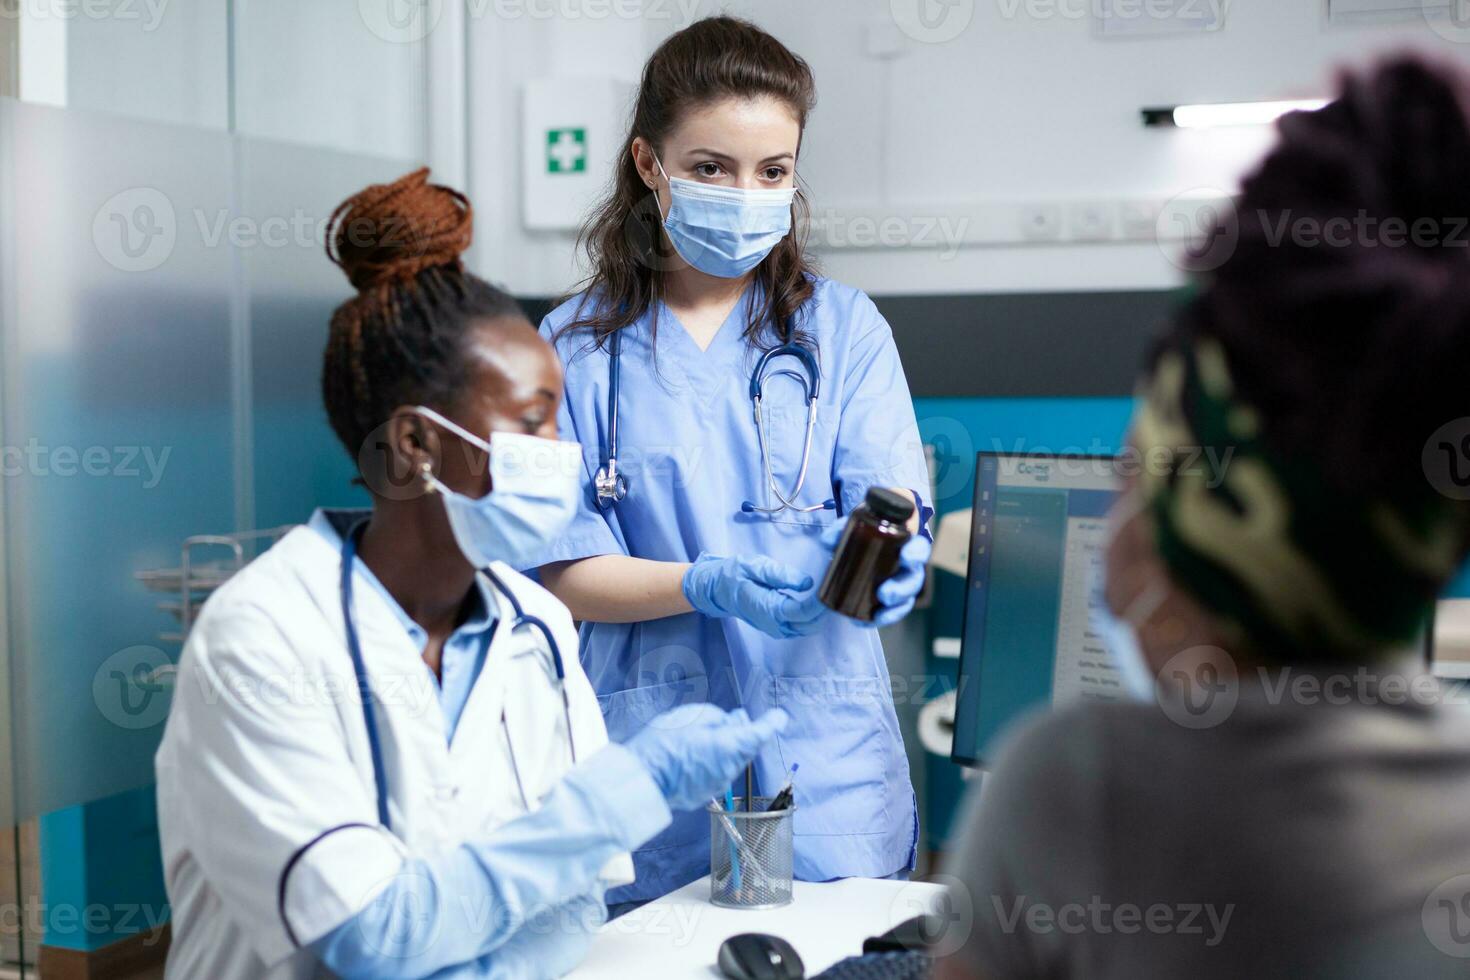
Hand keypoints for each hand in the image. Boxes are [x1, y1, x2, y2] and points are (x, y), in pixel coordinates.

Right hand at [626, 704, 788, 810]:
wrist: (642, 781)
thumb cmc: (663, 745)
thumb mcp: (689, 717)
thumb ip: (717, 717)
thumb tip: (729, 722)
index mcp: (730, 747)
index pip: (760, 734)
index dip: (771, 723)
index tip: (779, 716)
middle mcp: (729, 769)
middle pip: (746, 747)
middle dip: (744, 732)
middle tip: (733, 718)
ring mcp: (718, 784)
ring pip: (732, 761)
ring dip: (727, 747)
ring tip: (706, 735)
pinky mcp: (706, 793)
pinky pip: (719, 772)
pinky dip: (715, 761)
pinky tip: (697, 754)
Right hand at [682, 553, 826, 638]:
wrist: (718, 589)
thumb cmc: (734, 574)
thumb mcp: (754, 566)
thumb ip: (781, 575)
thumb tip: (807, 582)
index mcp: (768, 609)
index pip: (802, 611)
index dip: (820, 601)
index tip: (833, 585)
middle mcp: (775, 625)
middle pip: (811, 623)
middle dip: (826, 606)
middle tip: (837, 583)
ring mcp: (778, 629)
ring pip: (810, 627)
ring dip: (822, 612)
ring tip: (830, 588)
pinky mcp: (781, 627)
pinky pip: (804, 625)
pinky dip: (814, 615)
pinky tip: (819, 597)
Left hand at [819, 519, 931, 627]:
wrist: (861, 552)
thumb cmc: (865, 539)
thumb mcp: (853, 531)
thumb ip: (840, 531)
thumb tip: (828, 541)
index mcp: (905, 547)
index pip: (919, 548)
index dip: (916, 553)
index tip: (906, 557)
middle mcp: (907, 568)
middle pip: (914, 580)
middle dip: (902, 589)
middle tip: (885, 594)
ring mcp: (901, 586)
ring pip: (905, 600)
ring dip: (894, 610)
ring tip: (878, 615)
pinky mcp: (891, 602)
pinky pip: (891, 613)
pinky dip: (880, 618)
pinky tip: (867, 622)